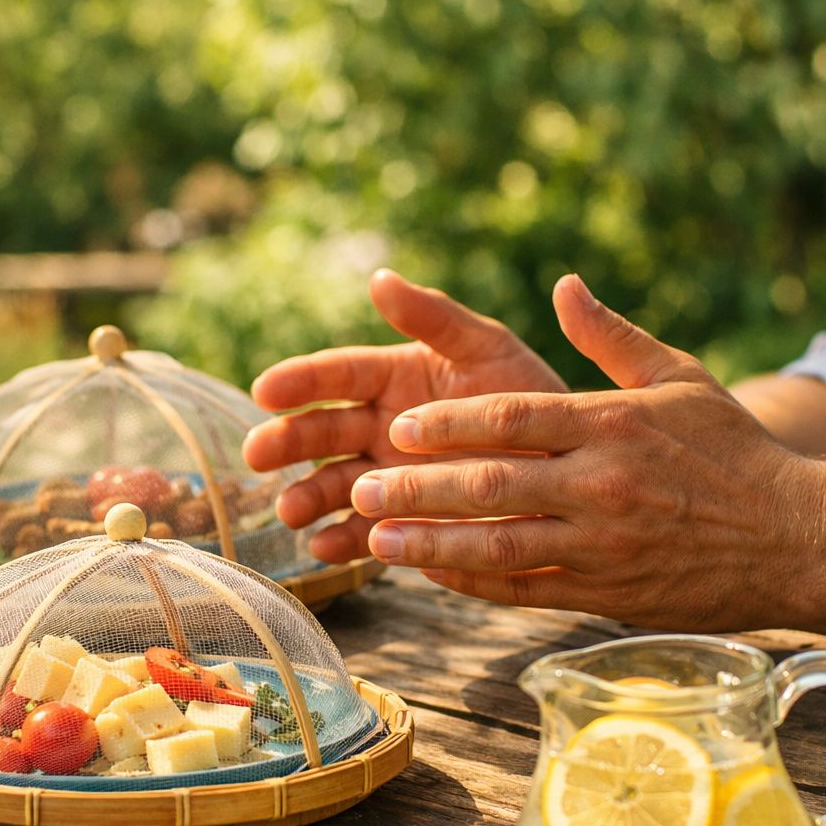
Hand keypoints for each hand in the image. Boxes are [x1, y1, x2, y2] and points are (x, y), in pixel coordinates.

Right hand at [243, 268, 566, 561]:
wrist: (569, 464)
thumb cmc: (529, 396)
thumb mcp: (487, 348)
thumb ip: (433, 317)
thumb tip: (379, 278)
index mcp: (392, 377)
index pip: (336, 375)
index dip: (299, 381)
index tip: (264, 389)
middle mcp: (380, 426)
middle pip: (322, 432)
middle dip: (286, 442)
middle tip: (256, 453)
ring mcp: (389, 476)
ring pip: (334, 484)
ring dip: (307, 495)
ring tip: (289, 509)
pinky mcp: (405, 521)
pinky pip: (366, 533)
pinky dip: (343, 541)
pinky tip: (323, 547)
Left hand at [350, 274, 825, 633]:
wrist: (798, 538)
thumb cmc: (733, 450)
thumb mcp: (680, 377)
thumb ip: (612, 335)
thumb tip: (563, 284)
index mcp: (612, 424)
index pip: (512, 420)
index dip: (447, 424)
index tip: (398, 426)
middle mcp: (601, 485)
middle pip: (490, 486)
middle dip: (417, 489)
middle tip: (361, 486)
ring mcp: (602, 545)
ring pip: (499, 547)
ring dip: (430, 545)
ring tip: (375, 540)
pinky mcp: (605, 593)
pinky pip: (524, 590)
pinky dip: (473, 583)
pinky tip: (431, 573)